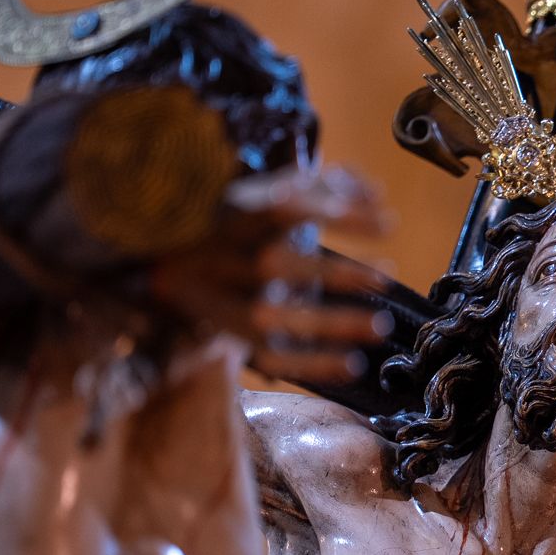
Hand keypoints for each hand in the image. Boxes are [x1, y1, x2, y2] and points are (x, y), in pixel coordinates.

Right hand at [147, 163, 393, 382]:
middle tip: (386, 274)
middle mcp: (224, 260)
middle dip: (332, 272)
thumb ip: (321, 189)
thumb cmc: (232, 229)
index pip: (281, 208)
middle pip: (273, 265)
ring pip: (270, 317)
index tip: (387, 222)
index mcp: (232, 218)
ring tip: (379, 325)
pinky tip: (352, 364)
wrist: (168, 273)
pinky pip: (270, 358)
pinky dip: (311, 365)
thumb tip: (376, 192)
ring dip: (328, 323)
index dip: (331, 211)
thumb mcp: (265, 198)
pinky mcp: (234, 339)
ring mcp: (225, 303)